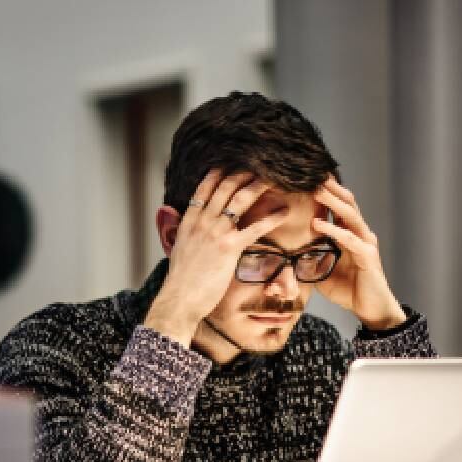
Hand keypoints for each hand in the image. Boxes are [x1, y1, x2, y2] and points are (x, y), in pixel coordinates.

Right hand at [146, 169, 289, 344]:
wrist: (179, 298)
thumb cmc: (180, 280)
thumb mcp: (177, 249)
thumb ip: (181, 231)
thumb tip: (176, 221)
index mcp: (189, 221)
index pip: (204, 188)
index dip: (219, 173)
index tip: (231, 163)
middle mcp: (202, 221)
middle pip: (225, 187)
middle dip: (243, 173)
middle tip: (259, 166)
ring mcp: (216, 233)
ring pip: (240, 200)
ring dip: (258, 186)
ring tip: (273, 178)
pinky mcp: (230, 248)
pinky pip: (255, 228)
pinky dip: (272, 218)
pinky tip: (284, 212)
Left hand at [311, 177, 406, 330]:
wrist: (370, 309)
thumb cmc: (348, 289)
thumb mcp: (321, 271)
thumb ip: (308, 260)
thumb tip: (285, 255)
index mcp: (349, 234)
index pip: (338, 207)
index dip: (326, 193)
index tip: (308, 179)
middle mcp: (359, 234)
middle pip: (346, 203)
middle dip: (330, 189)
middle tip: (313, 174)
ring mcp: (365, 243)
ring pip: (350, 215)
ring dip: (332, 202)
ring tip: (316, 191)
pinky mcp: (368, 257)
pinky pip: (350, 239)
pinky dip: (334, 230)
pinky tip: (318, 224)